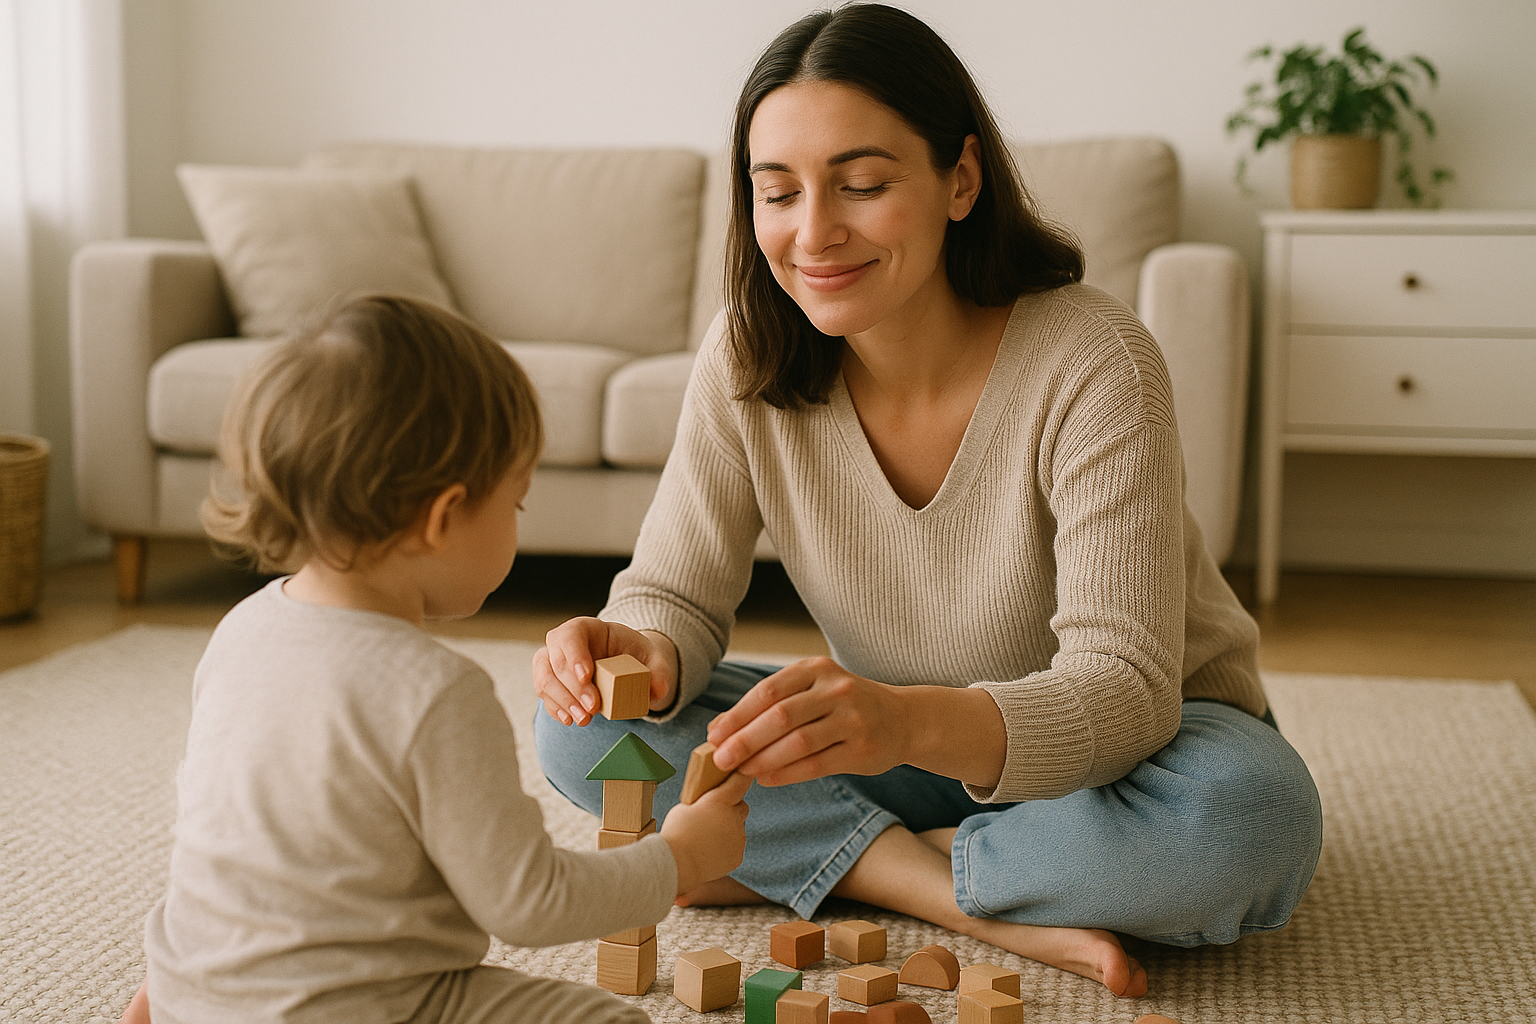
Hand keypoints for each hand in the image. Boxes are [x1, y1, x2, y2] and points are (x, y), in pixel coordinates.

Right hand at [533, 617, 677, 725]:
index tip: (587, 676)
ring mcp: (551, 663)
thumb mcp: (651, 656)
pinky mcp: (550, 683)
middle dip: (573, 688)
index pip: (571, 636)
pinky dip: (556, 709)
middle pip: (556, 662)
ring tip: (583, 719)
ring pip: (545, 680)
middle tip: (593, 707)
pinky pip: (545, 696)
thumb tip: (659, 690)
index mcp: (585, 628)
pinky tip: (569, 720)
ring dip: (563, 702)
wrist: (621, 664)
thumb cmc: (631, 653)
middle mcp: (562, 643)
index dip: (575, 655)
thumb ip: (659, 670)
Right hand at [660, 772, 751, 895]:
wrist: (676, 863)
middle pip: (742, 806)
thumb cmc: (676, 832)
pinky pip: (735, 847)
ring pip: (738, 828)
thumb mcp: (686, 806)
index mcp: (720, 801)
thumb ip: (703, 801)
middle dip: (732, 807)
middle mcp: (734, 818)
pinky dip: (726, 847)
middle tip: (715, 813)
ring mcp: (738, 838)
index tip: (742, 774)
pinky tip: (709, 850)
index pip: (740, 781)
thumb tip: (710, 801)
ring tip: (706, 837)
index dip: (741, 777)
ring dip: (728, 829)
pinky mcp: (737, 855)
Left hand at [704, 657, 907, 785]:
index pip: (768, 691)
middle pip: (780, 717)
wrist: (902, 719)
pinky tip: (767, 780)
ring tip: (742, 771)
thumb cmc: (844, 704)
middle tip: (720, 759)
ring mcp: (852, 719)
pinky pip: (817, 764)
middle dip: (745, 740)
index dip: (738, 715)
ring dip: (764, 760)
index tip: (714, 735)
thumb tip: (719, 728)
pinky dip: (787, 774)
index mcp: (817, 669)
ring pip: (798, 743)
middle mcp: (836, 690)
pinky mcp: (862, 749)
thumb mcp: (812, 690)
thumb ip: (770, 705)